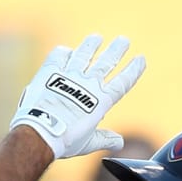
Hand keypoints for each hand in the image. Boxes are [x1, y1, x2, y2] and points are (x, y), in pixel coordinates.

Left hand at [9, 34, 145, 159]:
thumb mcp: (89, 142)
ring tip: (97, 38)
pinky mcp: (50, 72)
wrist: (40, 133)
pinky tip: (67, 51)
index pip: (123, 81)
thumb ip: (105, 139)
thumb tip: (119, 142)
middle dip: (117, 50)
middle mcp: (88, 84)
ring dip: (92, 45)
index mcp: (101, 101)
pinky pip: (59, 56)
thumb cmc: (65, 140)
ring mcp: (69, 75)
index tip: (141, 58)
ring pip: (84, 53)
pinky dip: (64, 53)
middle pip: (107, 62)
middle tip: (124, 40)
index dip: (134, 69)